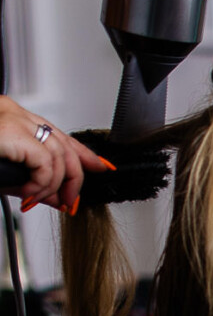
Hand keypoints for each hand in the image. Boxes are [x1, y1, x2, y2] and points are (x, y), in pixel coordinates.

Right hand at [0, 94, 108, 208]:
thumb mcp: (5, 174)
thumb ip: (32, 184)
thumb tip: (58, 198)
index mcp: (12, 118)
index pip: (58, 133)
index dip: (82, 153)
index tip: (100, 167)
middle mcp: (14, 113)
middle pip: (64, 143)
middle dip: (75, 176)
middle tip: (70, 202)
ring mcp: (12, 119)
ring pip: (59, 154)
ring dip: (54, 186)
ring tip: (35, 200)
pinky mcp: (11, 132)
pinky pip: (46, 162)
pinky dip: (42, 184)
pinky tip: (27, 194)